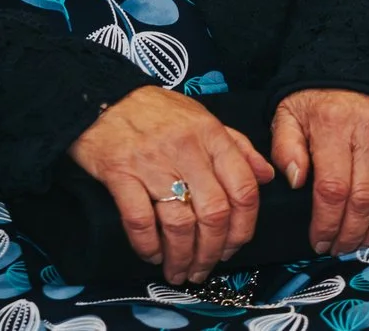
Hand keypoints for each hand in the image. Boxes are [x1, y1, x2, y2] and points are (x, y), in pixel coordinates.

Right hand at [69, 87, 274, 285]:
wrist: (102, 96)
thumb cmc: (154, 110)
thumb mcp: (202, 118)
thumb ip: (237, 146)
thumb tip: (266, 175)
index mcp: (210, 134)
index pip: (243, 189)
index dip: (243, 228)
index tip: (233, 247)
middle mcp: (186, 148)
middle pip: (214, 213)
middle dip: (212, 251)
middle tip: (204, 269)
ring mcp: (152, 162)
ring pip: (179, 223)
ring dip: (182, 256)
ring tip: (178, 271)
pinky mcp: (120, 173)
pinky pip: (140, 220)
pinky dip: (148, 246)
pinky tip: (152, 254)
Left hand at [270, 89, 368, 255]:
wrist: (365, 57)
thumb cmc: (323, 91)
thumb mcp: (291, 109)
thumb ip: (286, 146)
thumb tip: (296, 181)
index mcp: (334, 126)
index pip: (332, 190)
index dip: (326, 224)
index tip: (318, 242)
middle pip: (364, 201)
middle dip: (350, 234)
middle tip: (339, 248)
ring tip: (363, 243)